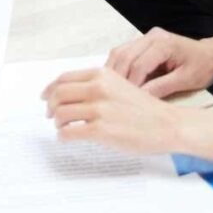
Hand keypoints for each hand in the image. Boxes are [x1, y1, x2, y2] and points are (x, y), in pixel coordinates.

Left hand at [42, 67, 191, 154]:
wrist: (166, 124)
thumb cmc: (144, 108)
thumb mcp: (119, 85)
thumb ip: (97, 85)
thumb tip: (70, 93)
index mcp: (102, 74)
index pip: (64, 79)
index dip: (50, 89)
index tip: (46, 97)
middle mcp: (98, 88)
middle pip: (59, 95)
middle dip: (51, 106)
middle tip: (51, 115)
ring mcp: (99, 109)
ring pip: (61, 114)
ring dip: (57, 122)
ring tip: (62, 127)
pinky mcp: (101, 130)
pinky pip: (70, 132)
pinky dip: (63, 136)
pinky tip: (67, 138)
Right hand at [106, 26, 212, 97]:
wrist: (211, 54)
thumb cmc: (202, 66)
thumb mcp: (186, 80)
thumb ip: (161, 88)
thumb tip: (139, 100)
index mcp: (164, 43)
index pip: (139, 64)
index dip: (131, 84)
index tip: (126, 102)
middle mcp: (152, 36)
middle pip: (124, 56)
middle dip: (117, 78)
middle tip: (112, 98)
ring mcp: (146, 37)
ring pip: (120, 52)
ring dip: (113, 72)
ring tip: (110, 92)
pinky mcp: (143, 43)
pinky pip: (124, 53)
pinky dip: (117, 68)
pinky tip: (116, 83)